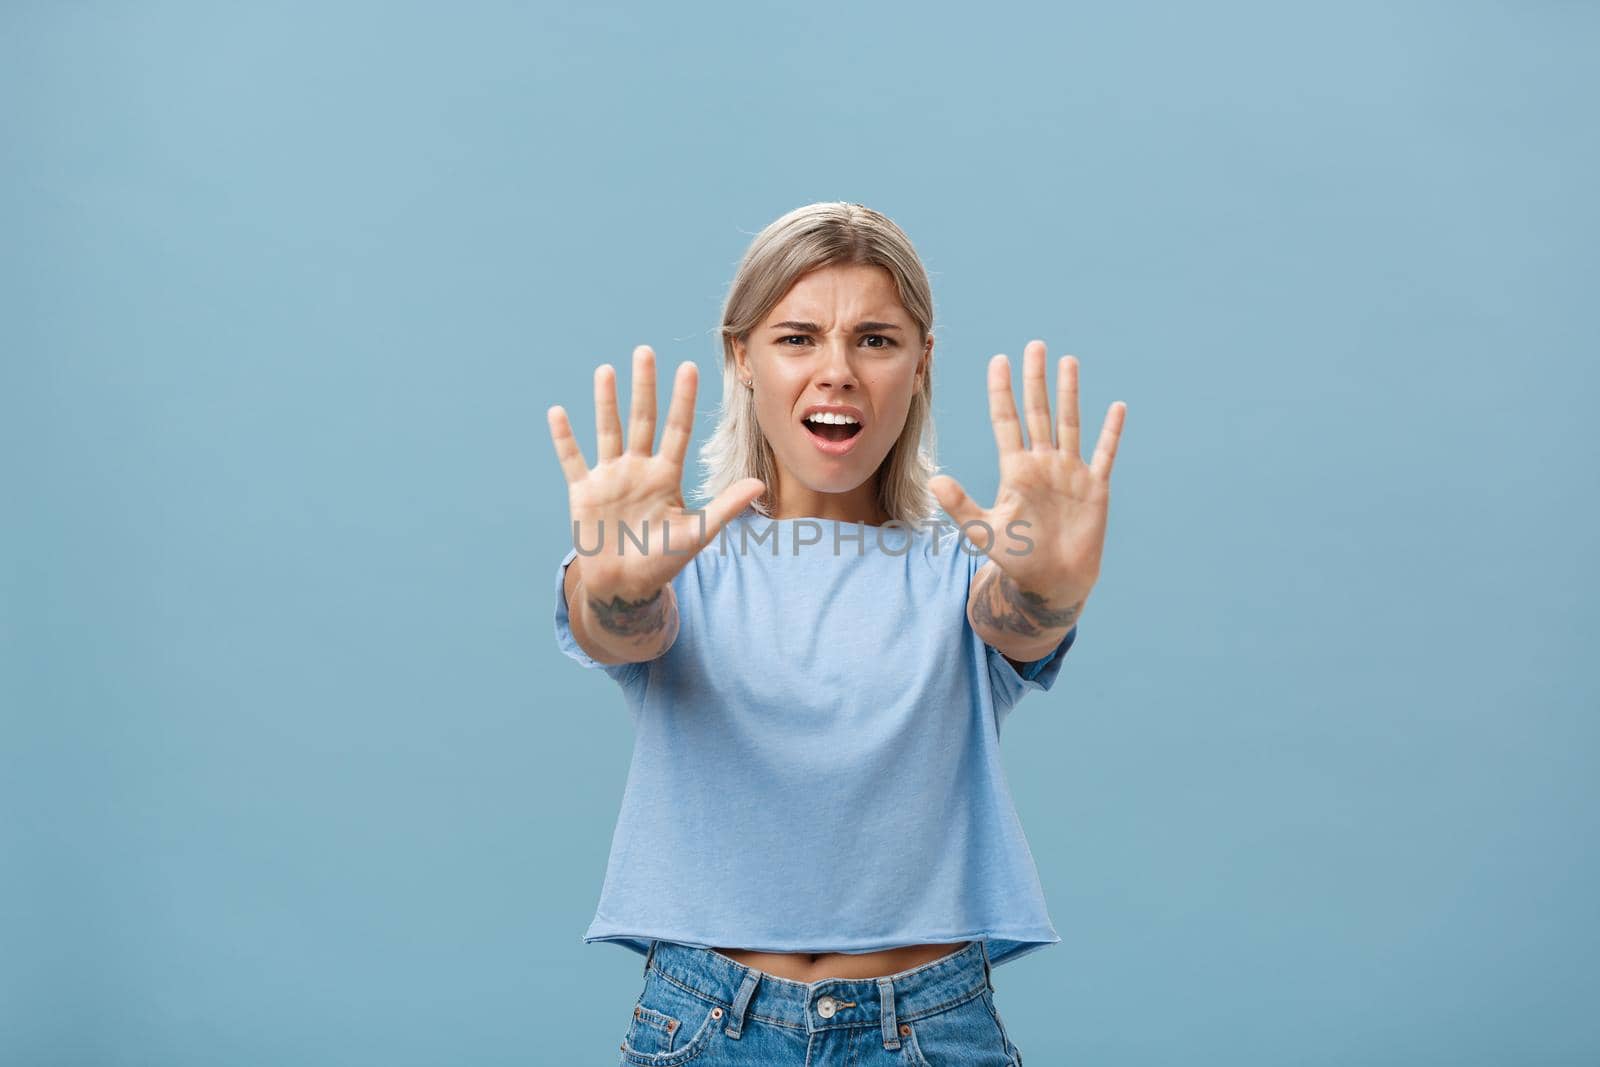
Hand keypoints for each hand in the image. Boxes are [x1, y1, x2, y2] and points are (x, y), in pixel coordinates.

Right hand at [547, 345, 764, 600]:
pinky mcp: (584, 491)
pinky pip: (573, 459)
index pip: (677, 429)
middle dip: (644, 386)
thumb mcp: (697, 534)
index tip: (688, 366)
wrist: (626, 586)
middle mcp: (638, 469)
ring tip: (606, 370)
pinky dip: (564, 438)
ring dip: (606, 402)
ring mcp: (610, 477)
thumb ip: (725, 507)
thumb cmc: (662, 560)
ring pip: (608, 430)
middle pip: (642, 420)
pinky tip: (558, 412)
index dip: (682, 400)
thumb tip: (760, 484)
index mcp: (666, 475)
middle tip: (645, 351)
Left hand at [929, 341, 1125, 606]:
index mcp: (1016, 470)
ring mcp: (1070, 473)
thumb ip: (961, 506)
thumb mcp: (985, 532)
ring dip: (1070, 393)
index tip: (998, 360)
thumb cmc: (1017, 559)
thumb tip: (936, 481)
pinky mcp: (1094, 488)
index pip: (1007, 420)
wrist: (1052, 583)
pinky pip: (1105, 454)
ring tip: (1068, 361)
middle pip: (1038, 412)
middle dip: (1036, 380)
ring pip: (1070, 423)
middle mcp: (1043, 464)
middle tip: (1034, 346)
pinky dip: (1111, 432)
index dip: (1003, 391)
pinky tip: (1117, 407)